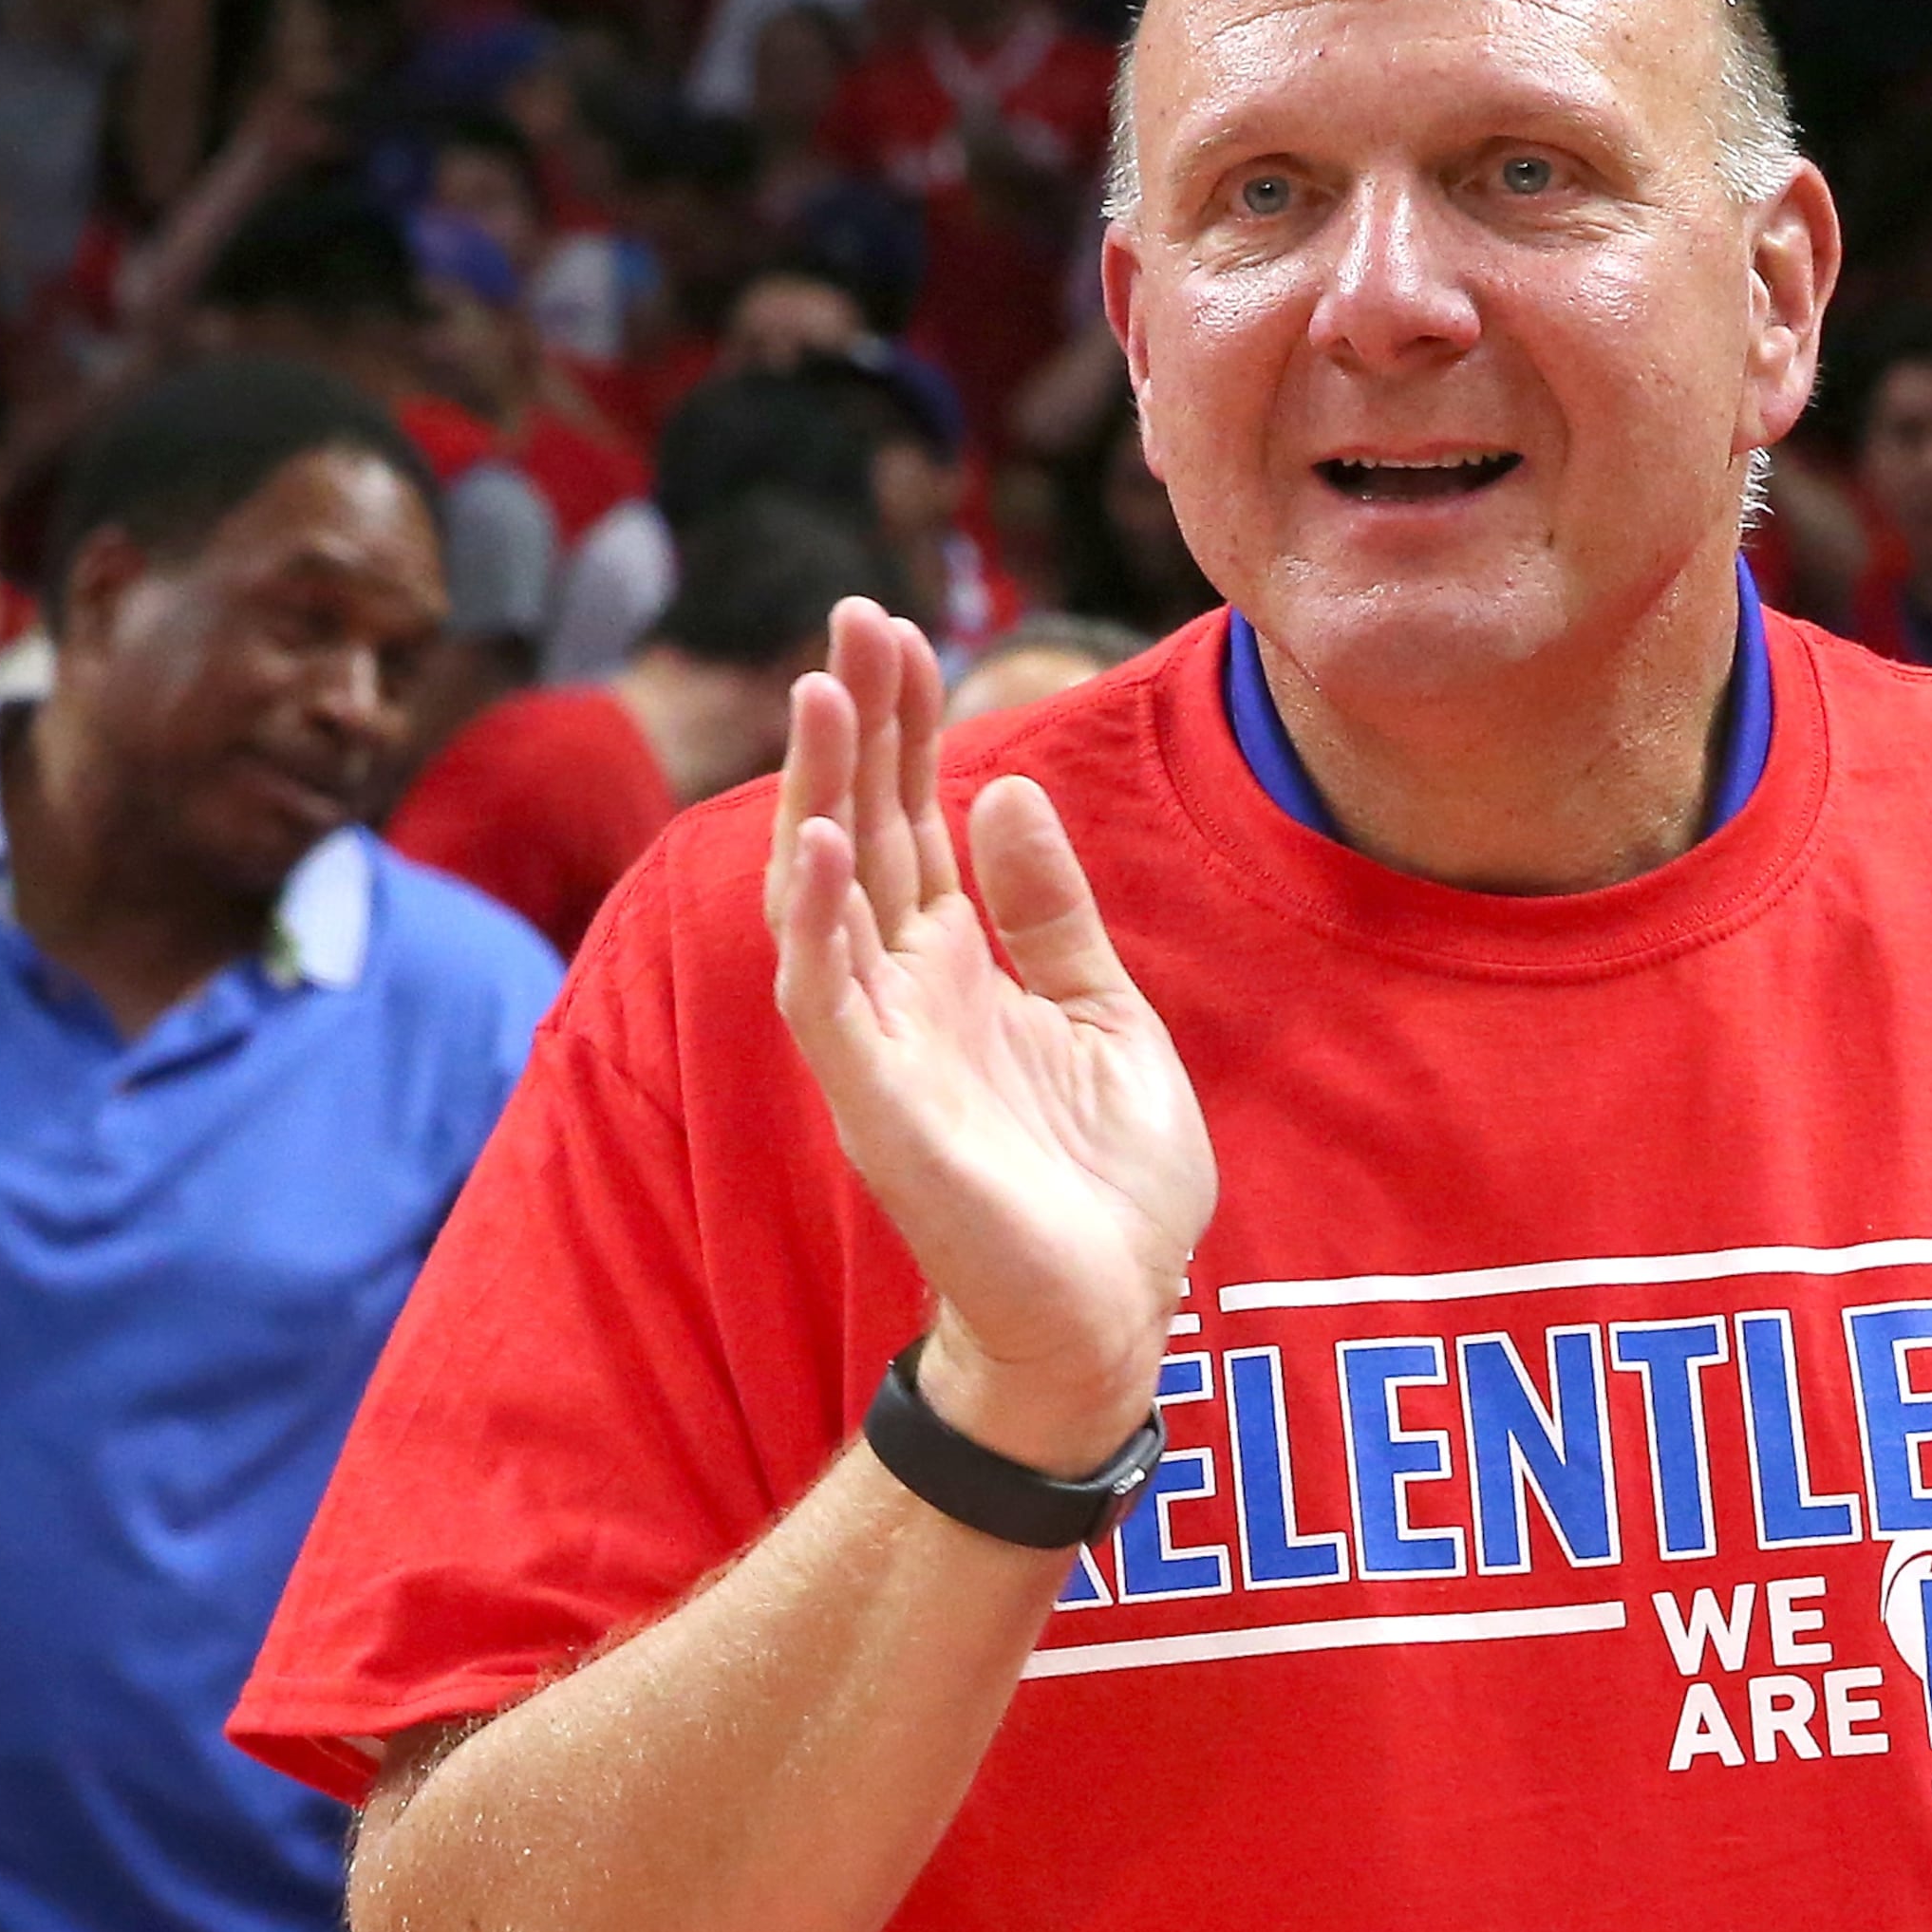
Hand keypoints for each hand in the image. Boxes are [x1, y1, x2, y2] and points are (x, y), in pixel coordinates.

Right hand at [767, 601, 1216, 1474]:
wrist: (1113, 1316)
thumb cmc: (1107, 1184)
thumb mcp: (1105, 1013)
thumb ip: (1050, 910)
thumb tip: (1002, 789)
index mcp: (958, 963)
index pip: (914, 818)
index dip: (905, 725)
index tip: (901, 628)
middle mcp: (902, 989)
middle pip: (861, 829)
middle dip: (856, 724)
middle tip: (855, 615)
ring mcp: (880, 1045)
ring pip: (823, 895)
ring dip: (819, 793)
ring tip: (823, 691)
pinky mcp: (876, 1107)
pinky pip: (825, 1001)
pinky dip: (818, 922)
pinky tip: (824, 844)